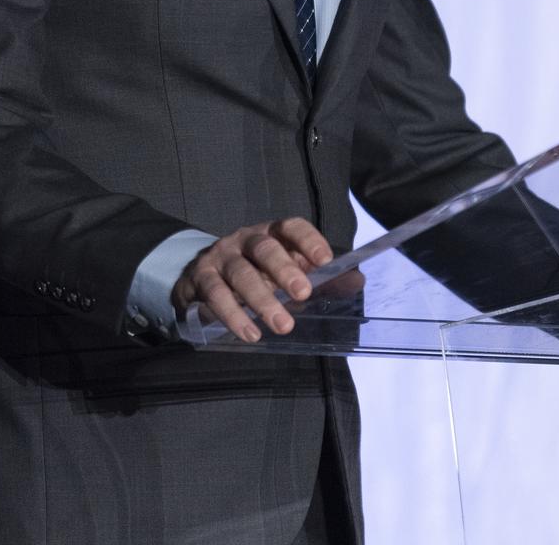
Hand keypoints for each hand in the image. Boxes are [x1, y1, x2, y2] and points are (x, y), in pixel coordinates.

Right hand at [171, 217, 332, 342]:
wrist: (202, 280)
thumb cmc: (256, 275)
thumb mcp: (287, 274)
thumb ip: (321, 279)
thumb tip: (357, 279)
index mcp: (271, 234)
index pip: (290, 227)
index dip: (307, 240)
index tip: (325, 260)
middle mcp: (245, 239)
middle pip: (265, 247)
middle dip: (284, 269)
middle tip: (303, 293)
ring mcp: (221, 256)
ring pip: (241, 272)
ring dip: (261, 299)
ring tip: (282, 324)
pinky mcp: (201, 278)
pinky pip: (215, 293)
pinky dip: (233, 314)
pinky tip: (249, 332)